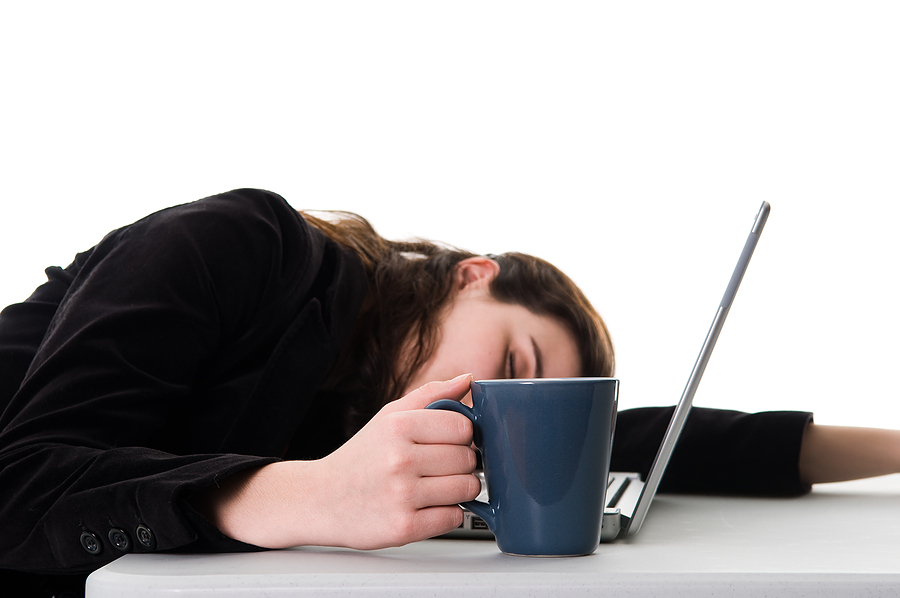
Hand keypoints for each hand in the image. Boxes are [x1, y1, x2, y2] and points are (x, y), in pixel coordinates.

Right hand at [196, 373, 479, 549]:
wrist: (320, 499)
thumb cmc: (360, 457)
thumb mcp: (389, 417)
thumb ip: (431, 395)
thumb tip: (468, 380)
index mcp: (398, 426)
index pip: (463, 427)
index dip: (463, 436)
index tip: (451, 442)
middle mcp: (400, 459)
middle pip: (468, 459)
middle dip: (462, 463)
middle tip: (439, 467)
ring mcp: (402, 495)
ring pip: (467, 488)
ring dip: (459, 489)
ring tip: (435, 486)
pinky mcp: (404, 527)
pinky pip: (454, 517)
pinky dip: (447, 513)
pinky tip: (427, 506)